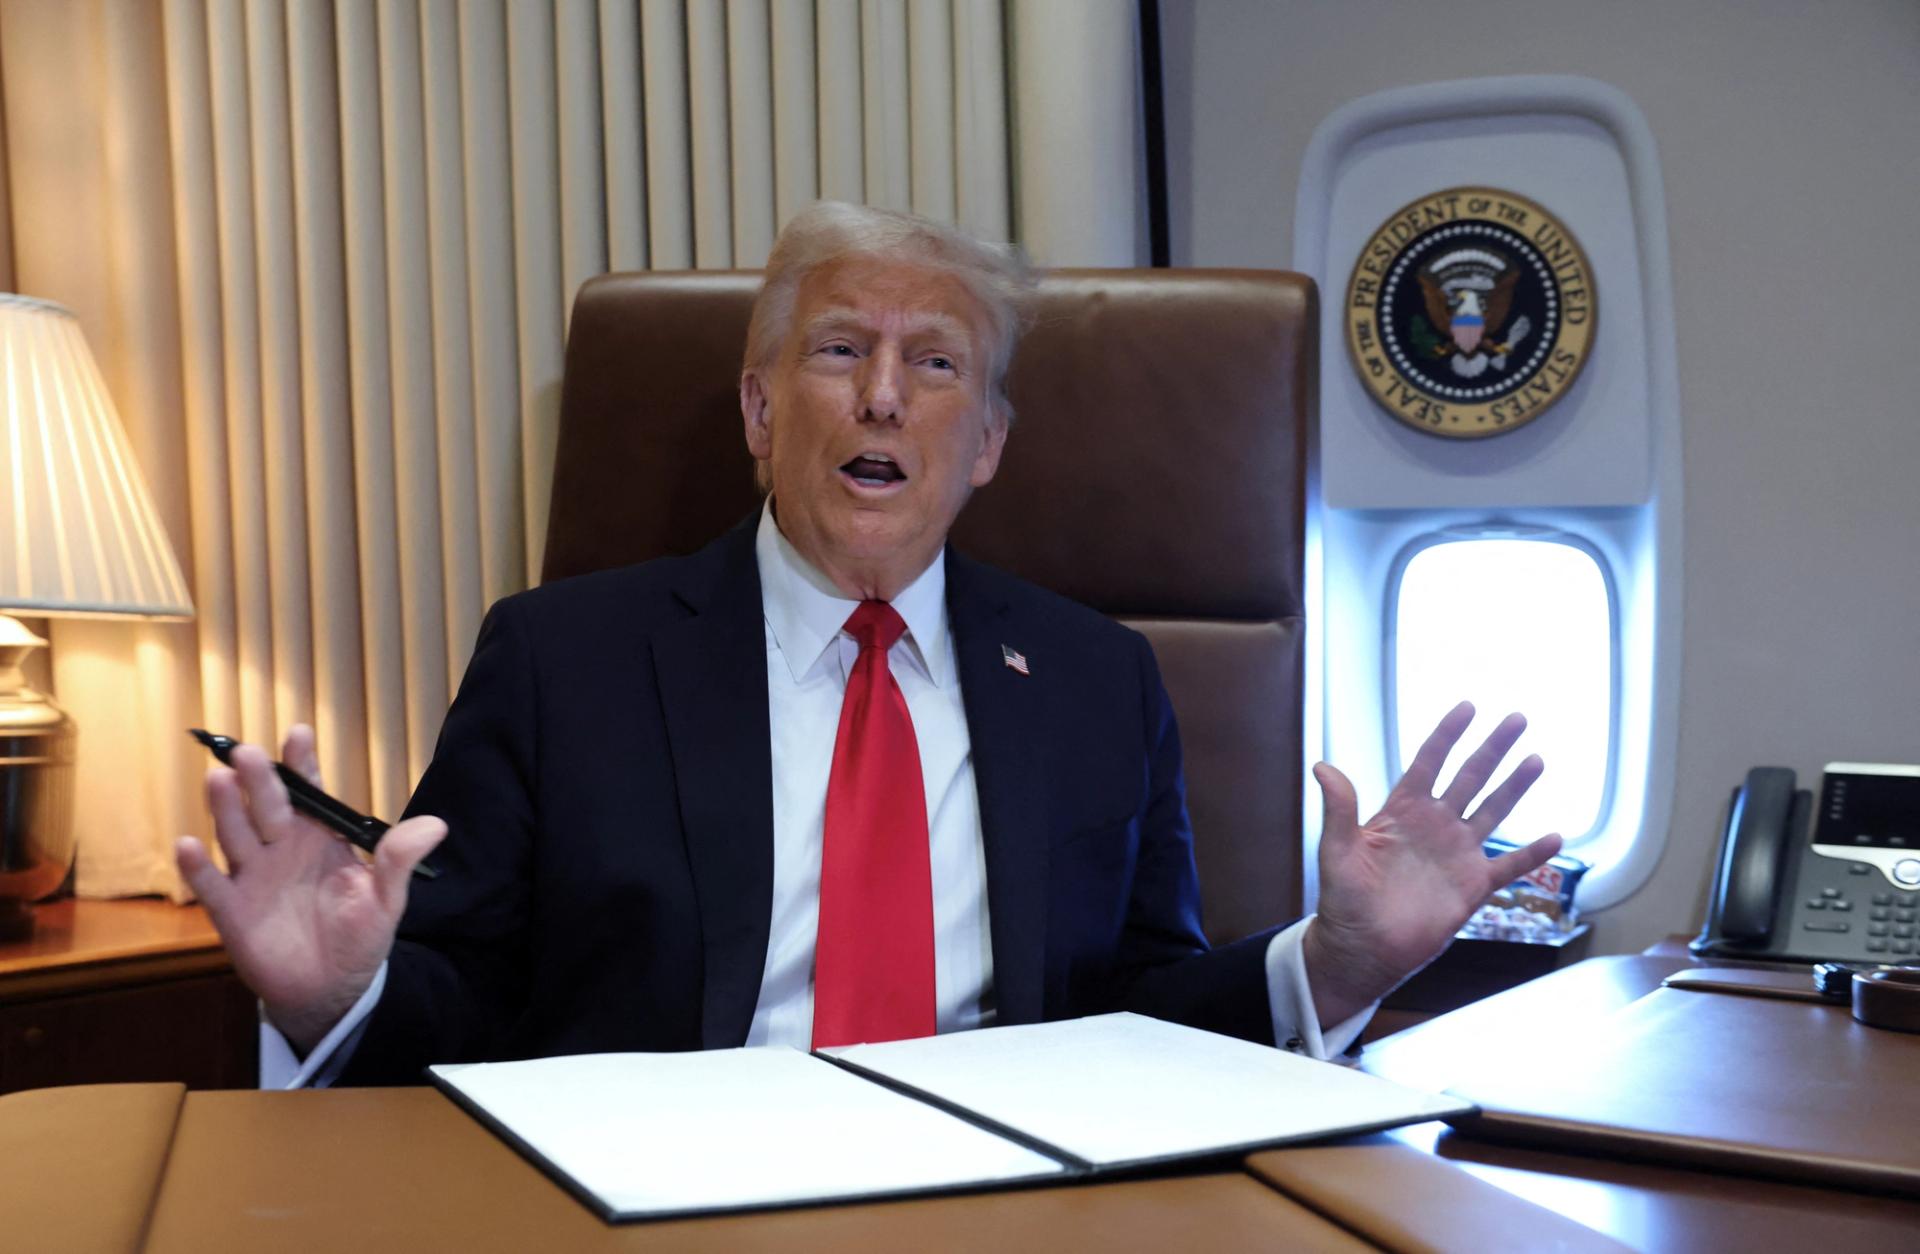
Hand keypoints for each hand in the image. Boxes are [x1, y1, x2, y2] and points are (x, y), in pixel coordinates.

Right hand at [175, 725, 444, 1054]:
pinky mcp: (231, 911)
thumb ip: (399, 860)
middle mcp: (281, 848)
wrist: (333, 989)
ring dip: (226, 808)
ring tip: (219, 780)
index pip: (309, 791)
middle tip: (249, 753)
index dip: (302, 763)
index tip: (298, 734)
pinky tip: (187, 845)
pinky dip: (198, 867)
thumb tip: (436, 826)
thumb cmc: (359, 936)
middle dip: (259, 779)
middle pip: (267, 806)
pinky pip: (211, 885)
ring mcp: (253, 876)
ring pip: (236, 834)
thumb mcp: (386, 898)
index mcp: (319, 837)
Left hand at [1303, 701, 1561, 1026]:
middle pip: (1470, 777)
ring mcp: (1457, 854)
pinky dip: (1532, 854)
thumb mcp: (1337, 850)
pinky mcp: (1473, 886)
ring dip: (1515, 786)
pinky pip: (1508, 865)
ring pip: (1493, 811)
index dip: (1447, 735)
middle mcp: (1435, 825)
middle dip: (1493, 748)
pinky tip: (1555, 837)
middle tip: (1517, 718)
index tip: (1468, 707)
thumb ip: (1338, 809)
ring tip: (1536, 759)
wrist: (1363, 948)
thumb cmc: (1343, 900)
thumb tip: (1322, 766)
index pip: (1429, 762)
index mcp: (1403, 811)